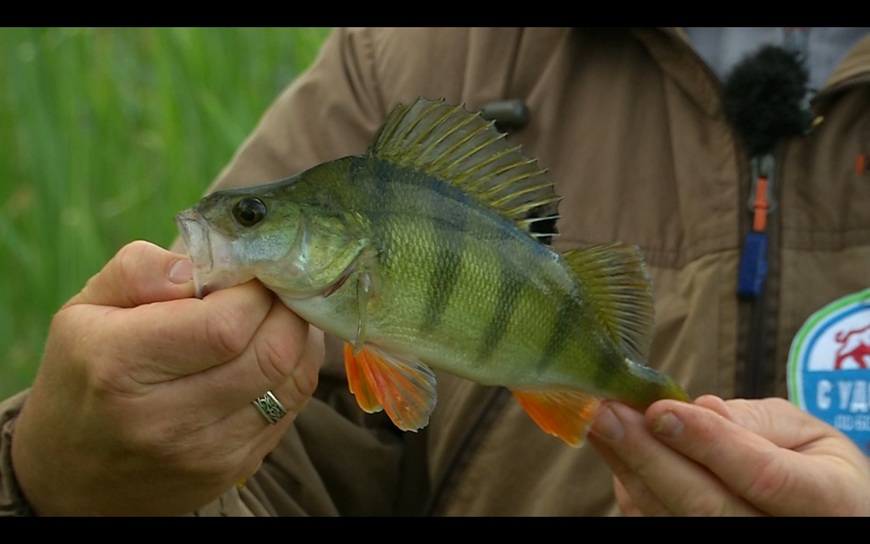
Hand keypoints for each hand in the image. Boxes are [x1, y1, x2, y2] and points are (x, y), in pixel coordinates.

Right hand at [11, 241, 322, 514]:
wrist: (72, 475)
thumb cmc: (84, 373)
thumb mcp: (86, 309)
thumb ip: (139, 271)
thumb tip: (198, 265)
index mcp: (120, 365)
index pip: (225, 324)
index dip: (253, 291)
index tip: (248, 274)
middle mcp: (164, 418)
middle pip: (271, 353)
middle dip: (286, 310)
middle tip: (273, 290)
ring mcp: (204, 452)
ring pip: (292, 381)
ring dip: (299, 338)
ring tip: (278, 316)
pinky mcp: (232, 469)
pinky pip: (292, 409)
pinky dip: (295, 371)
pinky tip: (274, 352)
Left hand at [588, 395, 869, 515]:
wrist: (817, 510)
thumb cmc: (811, 465)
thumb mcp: (806, 432)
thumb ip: (755, 422)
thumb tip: (701, 409)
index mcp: (827, 500)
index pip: (762, 475)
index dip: (708, 443)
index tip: (660, 410)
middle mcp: (781, 536)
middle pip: (705, 505)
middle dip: (648, 456)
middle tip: (607, 414)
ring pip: (674, 518)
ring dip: (629, 468)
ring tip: (600, 423)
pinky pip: (658, 524)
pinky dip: (633, 489)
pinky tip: (615, 452)